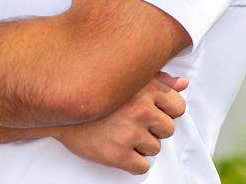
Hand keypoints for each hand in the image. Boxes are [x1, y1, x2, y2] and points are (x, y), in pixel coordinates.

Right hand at [54, 71, 188, 173]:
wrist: (62, 111)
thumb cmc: (98, 94)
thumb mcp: (129, 79)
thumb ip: (159, 80)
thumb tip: (183, 84)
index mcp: (146, 89)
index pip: (178, 107)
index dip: (166, 112)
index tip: (151, 112)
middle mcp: (141, 110)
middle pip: (168, 129)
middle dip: (154, 129)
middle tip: (133, 124)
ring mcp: (130, 133)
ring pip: (155, 148)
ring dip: (142, 146)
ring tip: (123, 135)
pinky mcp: (118, 154)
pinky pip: (143, 167)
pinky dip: (135, 163)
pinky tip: (121, 150)